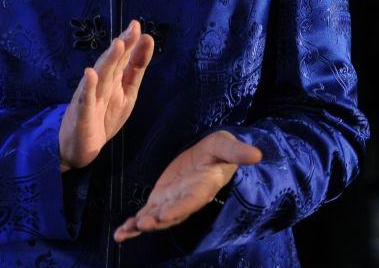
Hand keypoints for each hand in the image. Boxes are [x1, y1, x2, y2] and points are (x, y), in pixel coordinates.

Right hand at [59, 20, 154, 170]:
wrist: (80, 147)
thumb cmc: (104, 116)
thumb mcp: (126, 92)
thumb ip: (136, 68)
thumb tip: (147, 40)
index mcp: (113, 78)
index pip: (123, 58)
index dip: (130, 42)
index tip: (137, 25)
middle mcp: (101, 84)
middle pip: (113, 62)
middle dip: (122, 46)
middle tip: (132, 29)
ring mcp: (90, 97)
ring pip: (101, 76)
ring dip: (108, 60)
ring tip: (118, 44)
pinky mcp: (83, 113)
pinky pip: (85, 99)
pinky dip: (87, 87)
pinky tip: (90, 74)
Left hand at [114, 130, 261, 241]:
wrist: (208, 156)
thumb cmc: (218, 150)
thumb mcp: (226, 146)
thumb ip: (237, 152)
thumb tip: (258, 155)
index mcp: (201, 189)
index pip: (189, 202)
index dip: (177, 209)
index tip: (163, 215)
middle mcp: (185, 201)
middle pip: (169, 214)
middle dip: (155, 220)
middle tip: (142, 224)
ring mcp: (171, 203)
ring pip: (154, 218)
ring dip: (140, 226)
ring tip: (124, 233)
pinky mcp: (160, 200)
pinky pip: (145, 215)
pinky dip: (132, 225)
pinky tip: (119, 233)